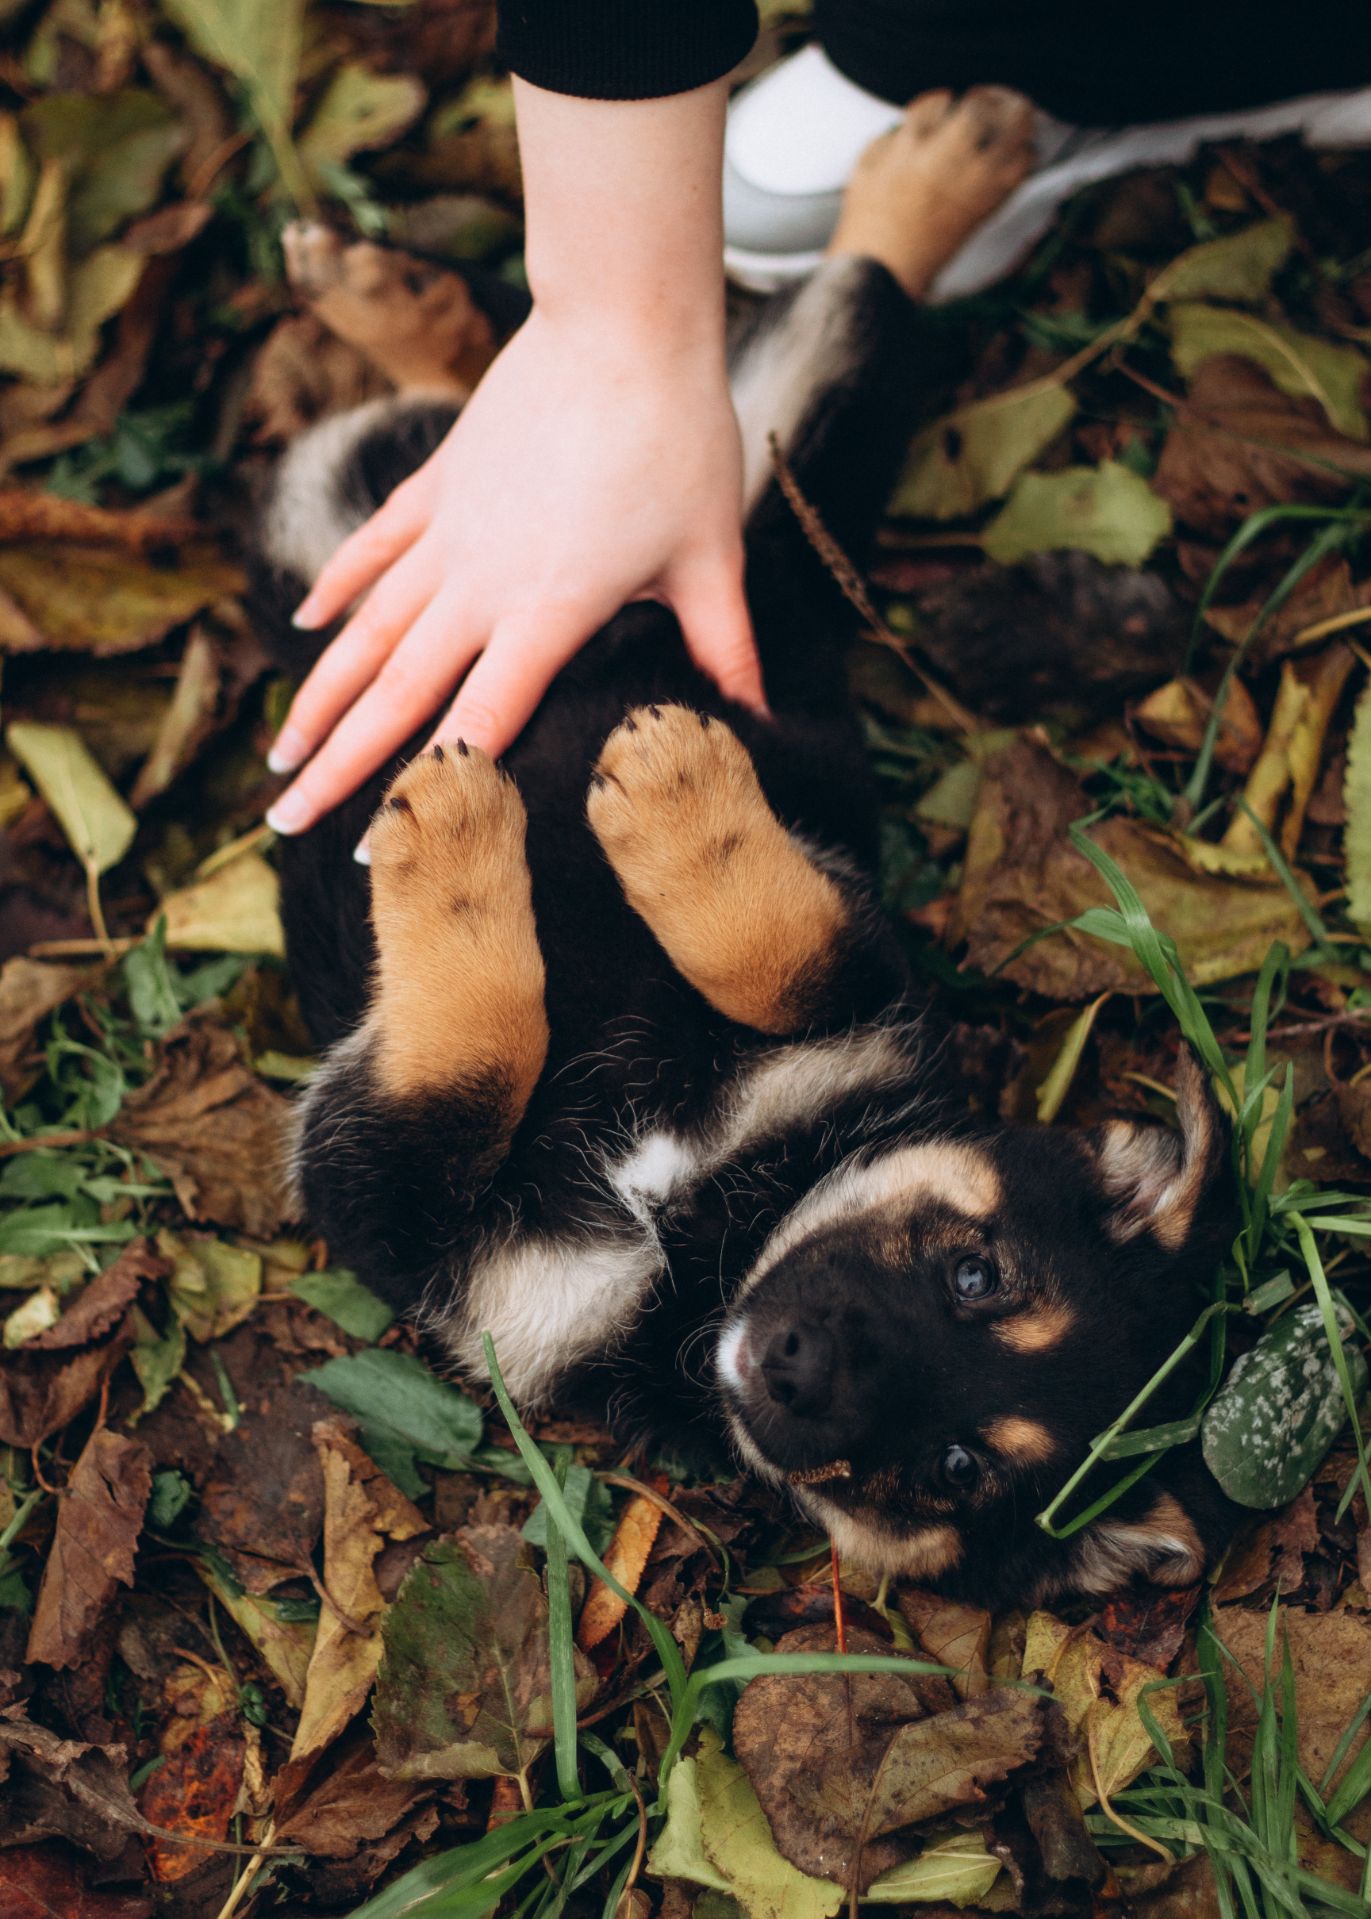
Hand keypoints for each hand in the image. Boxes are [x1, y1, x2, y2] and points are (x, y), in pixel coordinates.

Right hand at [265, 303, 761, 838]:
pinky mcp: (438, 482)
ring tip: (281, 753)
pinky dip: (338, 587)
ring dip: (320, 696)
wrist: (624, 322)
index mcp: (546, 616)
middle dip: (337, 767)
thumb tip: (763, 721)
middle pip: (394, 694)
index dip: (428, 793)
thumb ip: (724, 647)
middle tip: (282, 823)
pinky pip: (376, 548)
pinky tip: (306, 625)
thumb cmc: (679, 440)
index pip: (475, 727)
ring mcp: (449, 532)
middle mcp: (480, 585)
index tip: (374, 847)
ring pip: (367, 629)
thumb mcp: (713, 557)